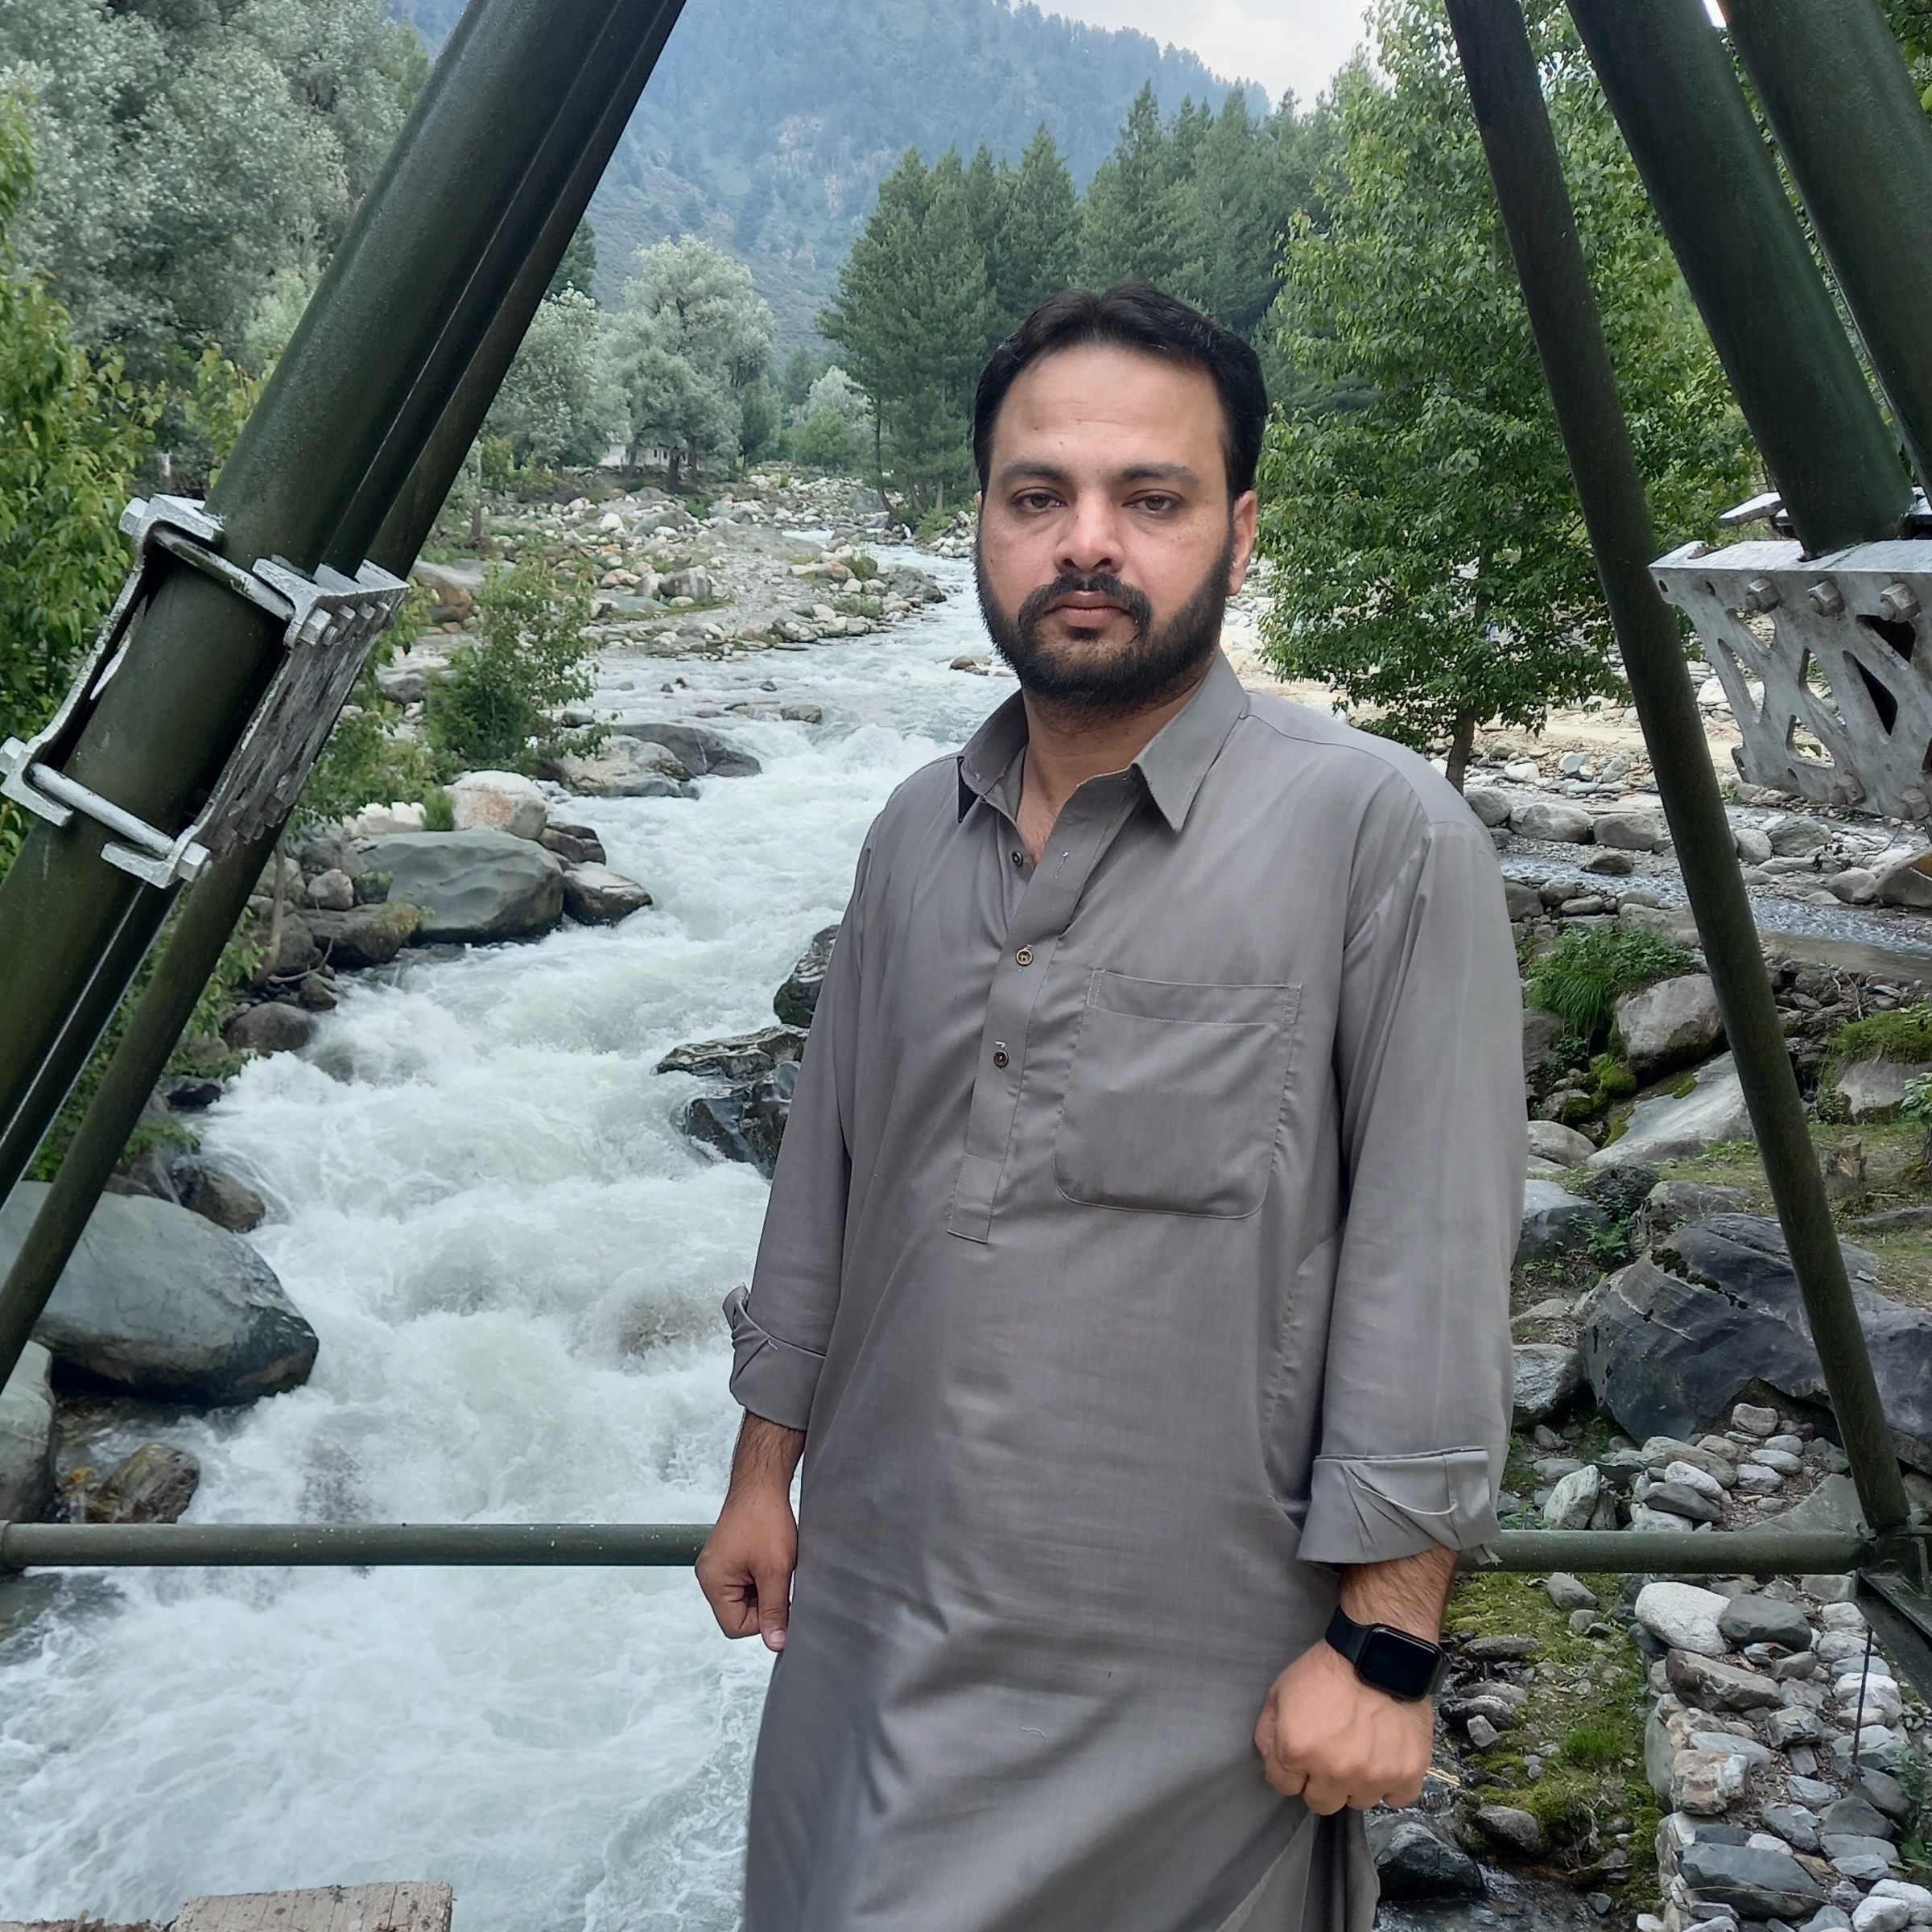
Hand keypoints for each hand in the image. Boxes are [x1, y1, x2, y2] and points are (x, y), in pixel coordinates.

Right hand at [696, 1479, 797, 1650]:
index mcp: (712, 1582)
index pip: (736, 1627)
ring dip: (764, 1588)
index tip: (780, 1600)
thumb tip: (775, 1643)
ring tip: (775, 1564)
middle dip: (764, 1601)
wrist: (762, 1483)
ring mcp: (717, 1565)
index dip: (763, 1620)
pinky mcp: (727, 1557)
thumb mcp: (775, 1571)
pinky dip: (761, 1576)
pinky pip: (744, 1581)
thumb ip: (775, 1610)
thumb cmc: (765, 1519)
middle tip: (779, 1578)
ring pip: (745, 1597)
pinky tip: (770, 1558)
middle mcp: (709, 1575)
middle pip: (739, 1613)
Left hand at [1253, 1638, 1434, 1813]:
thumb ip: (1268, 1732)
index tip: (1304, 1750)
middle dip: (1321, 1781)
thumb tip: (1272, 1761)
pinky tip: (1386, 1757)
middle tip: (1333, 1751)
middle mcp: (1335, 1772)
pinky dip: (1391, 1782)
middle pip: (1321, 1803)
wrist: (1380, 1653)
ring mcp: (1374, 1777)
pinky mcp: (1407, 1775)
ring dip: (1357, 1781)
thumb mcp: (1280, 1691)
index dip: (1292, 1767)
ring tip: (1362, 1747)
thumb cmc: (1328, 1670)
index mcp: (1298, 1751)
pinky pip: (1395, 1798)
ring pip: (1358, 1801)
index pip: (1284, 1786)